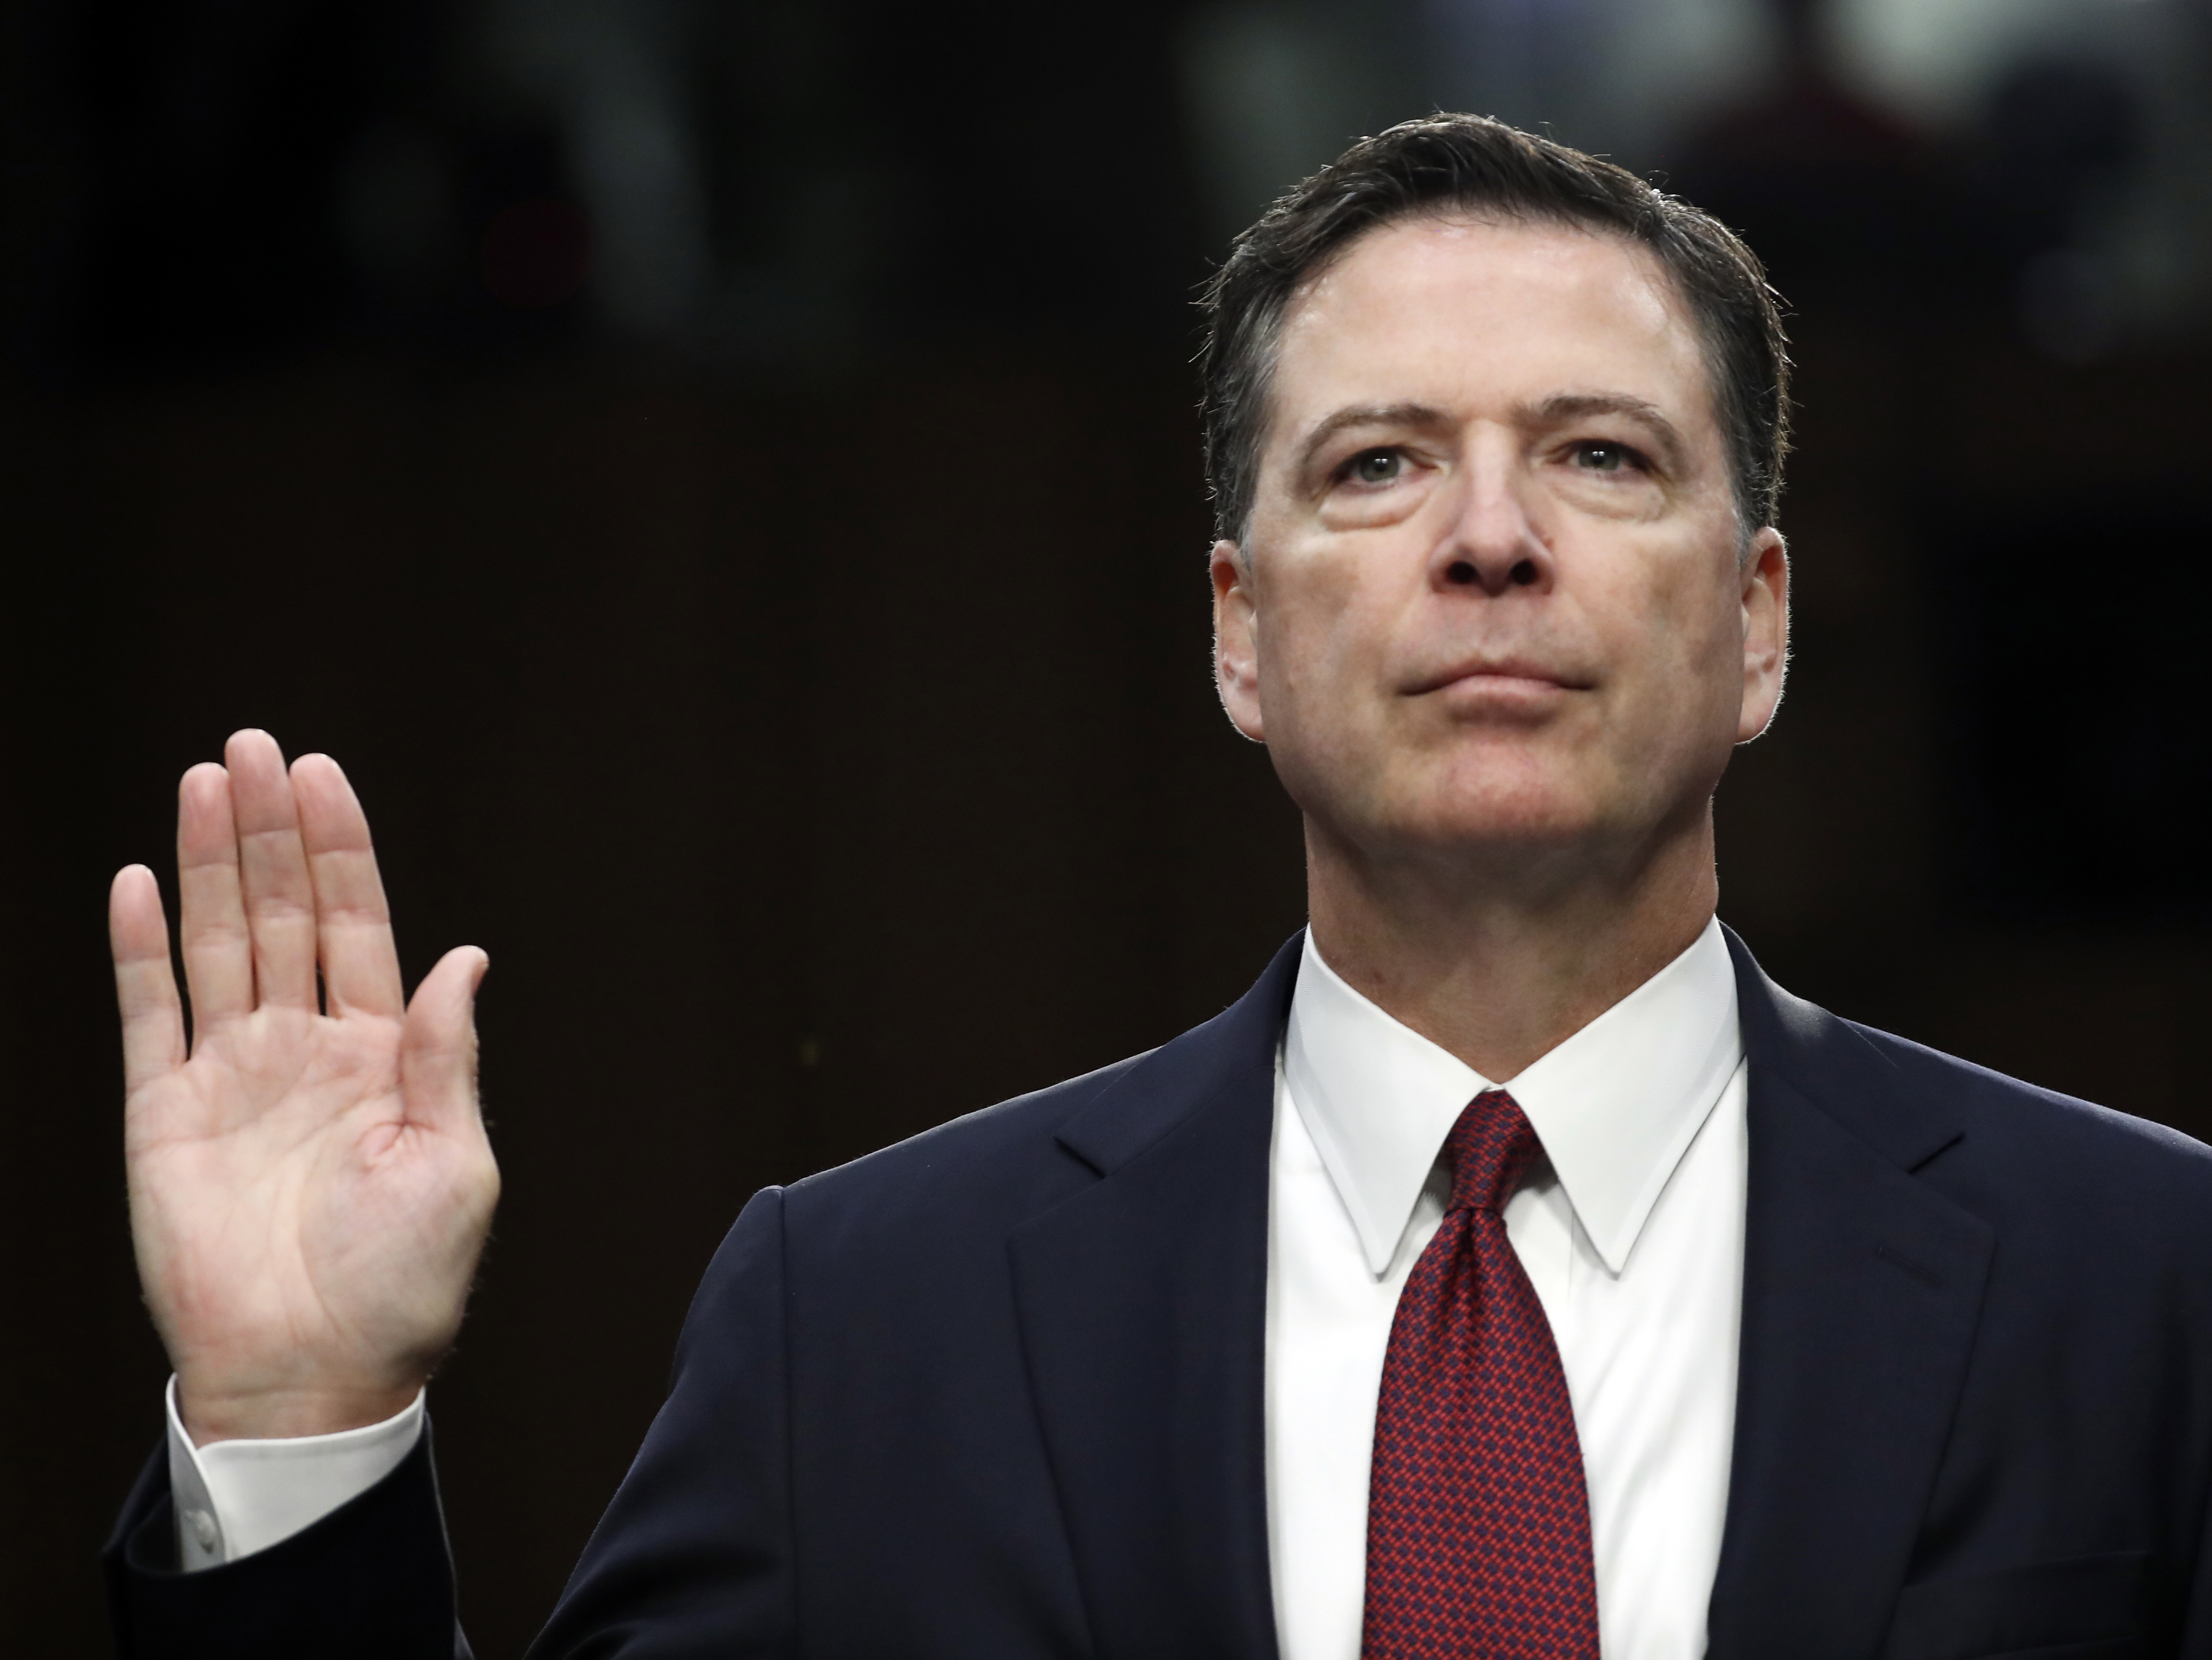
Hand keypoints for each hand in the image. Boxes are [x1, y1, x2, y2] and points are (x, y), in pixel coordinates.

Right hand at [111, 730, 498, 1443]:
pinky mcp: (166, 1115)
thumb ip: (447, 1055)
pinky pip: (149, 1014)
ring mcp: (232, 1076)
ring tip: (204, 781)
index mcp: (381, 1057)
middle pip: (282, 914)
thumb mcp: (456, 1163)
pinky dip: (142, 949)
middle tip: (253, 745)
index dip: (340, 849)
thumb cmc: (400, 1285)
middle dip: (270, 830)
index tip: (322, 775)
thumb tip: (469, 957)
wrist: (314, 1374)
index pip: (357, 925)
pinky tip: (143, 880)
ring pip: (217, 943)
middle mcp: (304, 1051)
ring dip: (210, 861)